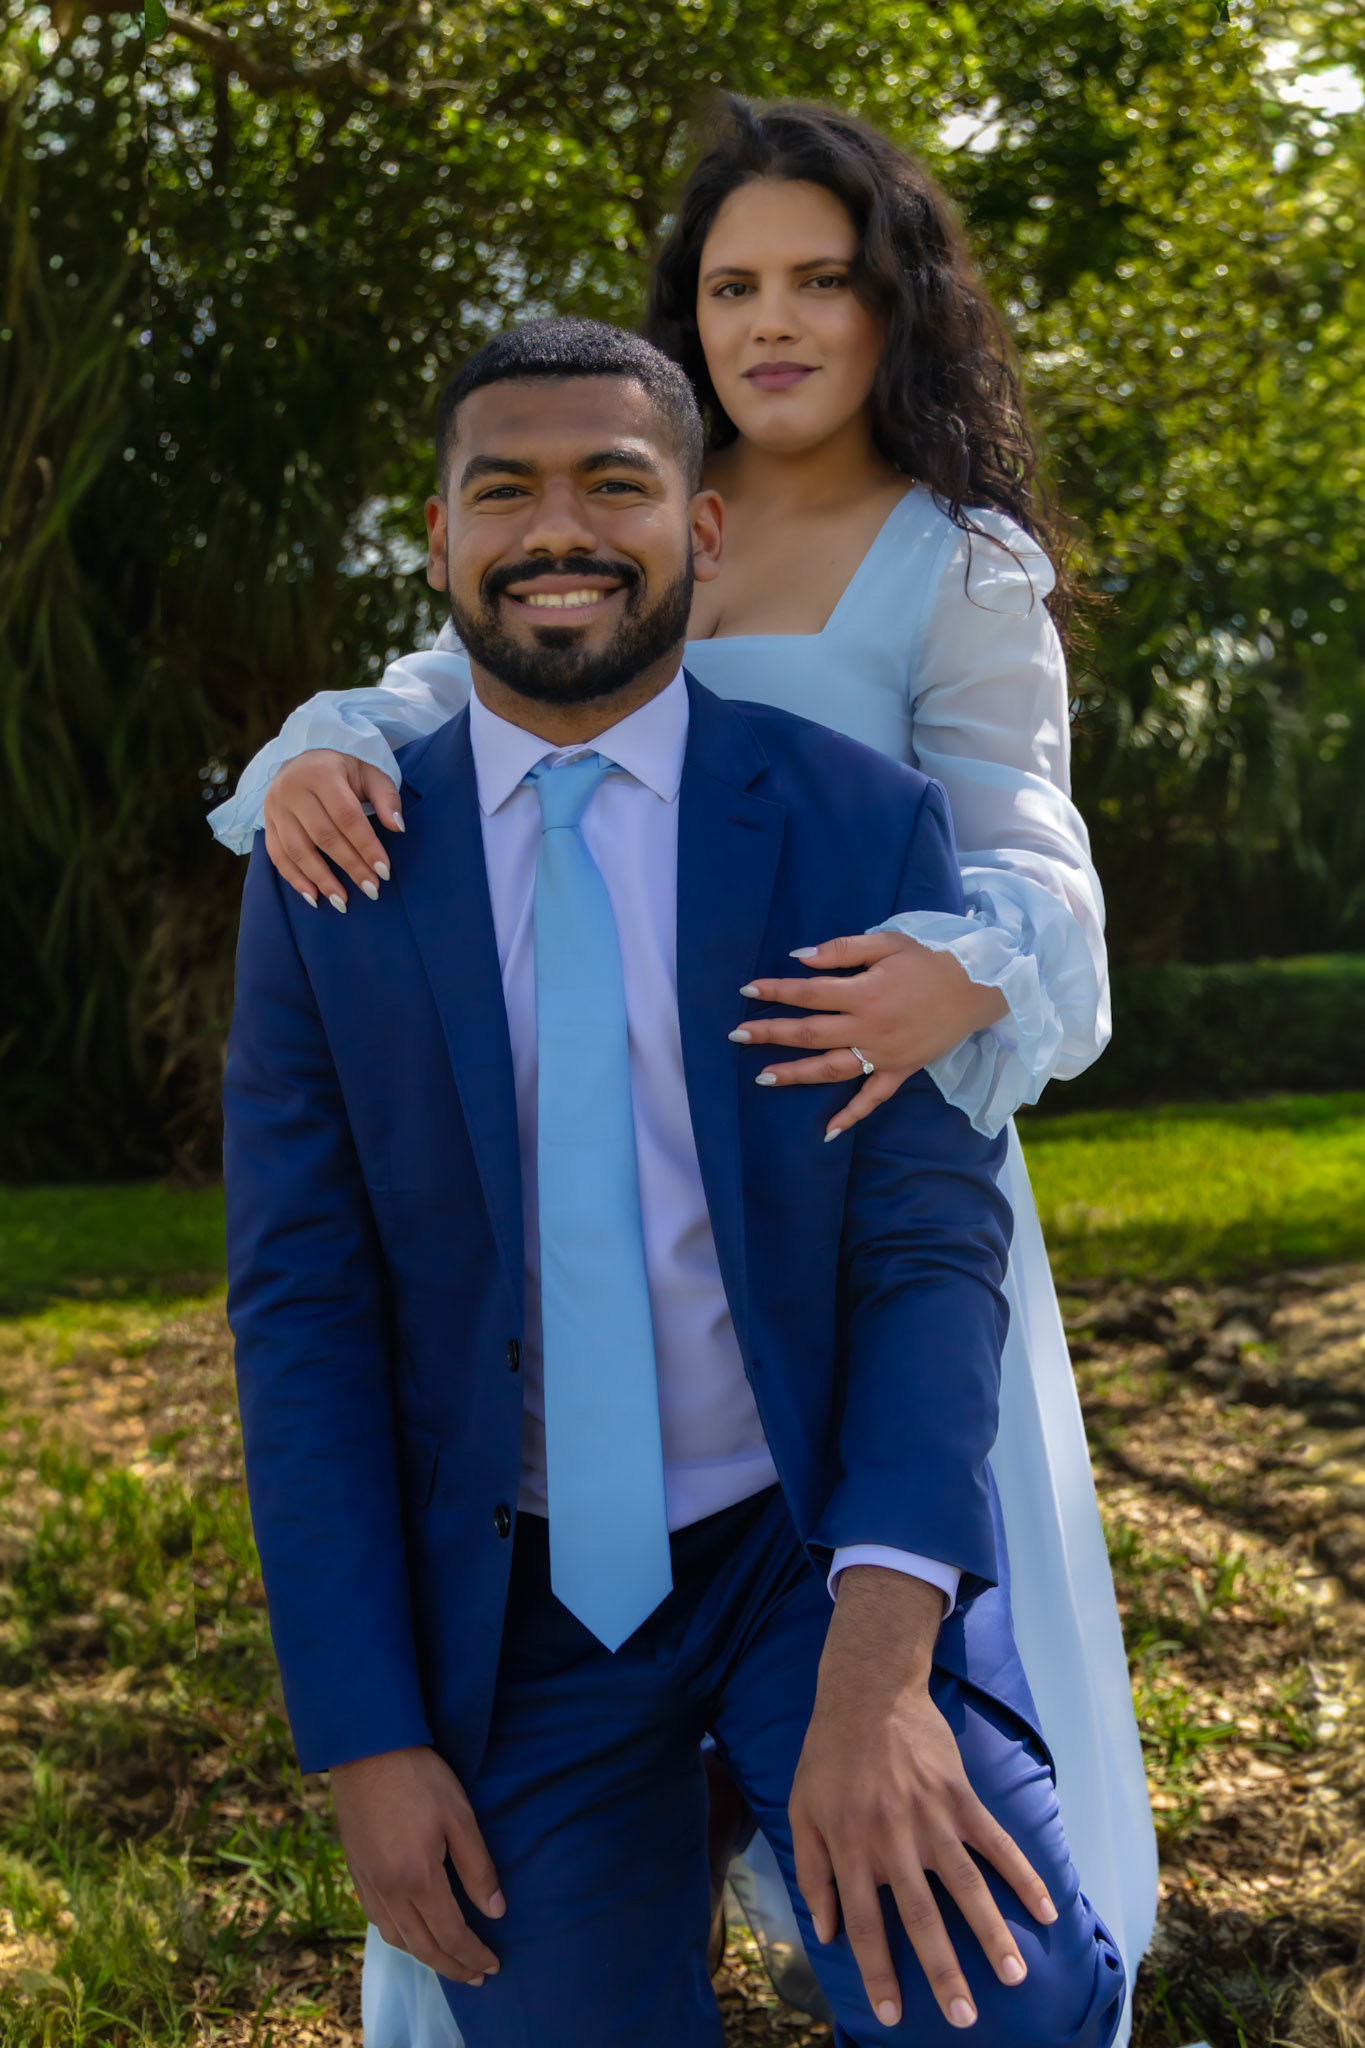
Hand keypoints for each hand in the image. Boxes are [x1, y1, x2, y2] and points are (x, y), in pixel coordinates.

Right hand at [263, 749, 403, 910]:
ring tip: (343, 902)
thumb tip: (398, 827)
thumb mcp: (370, 772)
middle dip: (350, 866)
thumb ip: (386, 797)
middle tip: (372, 890)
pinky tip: (313, 897)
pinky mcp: (267, 822)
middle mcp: (293, 788)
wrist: (303, 757)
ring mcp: (275, 806)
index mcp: (322, 773)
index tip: (384, 871)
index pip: (347, 815)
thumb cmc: (345, 769)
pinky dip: (294, 879)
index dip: (366, 845)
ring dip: (321, 879)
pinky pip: (277, 855)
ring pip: (297, 849)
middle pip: (323, 835)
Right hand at [330, 1744, 505, 1983]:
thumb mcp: (460, 1815)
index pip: (451, 1934)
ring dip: (427, 1957)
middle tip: (478, 1976)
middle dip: (454, 1966)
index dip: (474, 1955)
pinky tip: (412, 1934)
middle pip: (423, 1947)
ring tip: (450, 1962)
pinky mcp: (357, 1873)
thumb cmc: (419, 1777)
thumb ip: (478, 1867)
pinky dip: (400, 1938)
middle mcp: (390, 1891)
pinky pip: (378, 1922)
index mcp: (418, 1878)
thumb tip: (495, 1911)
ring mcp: (369, 1884)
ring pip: (398, 1939)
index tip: (494, 1965)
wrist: (366, 1750)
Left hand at [732, 933, 1009, 1139]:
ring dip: (795, 1074)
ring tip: (762, 1077)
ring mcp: (884, 1054)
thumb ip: (842, 949)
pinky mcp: (900, 1071)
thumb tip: (799, 958)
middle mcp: (869, 1027)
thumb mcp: (887, 942)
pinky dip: (851, 1117)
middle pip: (810, 1033)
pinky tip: (827, 1132)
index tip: (747, 990)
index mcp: (865, 992)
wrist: (978, 987)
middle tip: (737, 1035)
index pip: (808, 993)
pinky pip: (872, 1099)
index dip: (776, 990)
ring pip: (831, 1068)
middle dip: (770, 1033)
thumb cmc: (930, 959)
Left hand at [789, 1569, 1054, 2030]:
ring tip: (1012, 1975)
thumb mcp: (801, 1812)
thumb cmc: (828, 1756)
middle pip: (921, 1917)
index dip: (879, 1972)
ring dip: (991, 1933)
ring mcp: (931, 1817)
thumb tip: (825, 1933)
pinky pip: (996, 1842)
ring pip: (966, 1886)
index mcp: (850, 1847)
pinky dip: (1022, 1876)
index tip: (894, 2016)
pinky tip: (1045, 1909)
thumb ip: (812, 1873)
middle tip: (965, 2018)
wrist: (868, 1692)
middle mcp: (893, 1839)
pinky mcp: (960, 1797)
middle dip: (943, 1971)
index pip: (864, 1924)